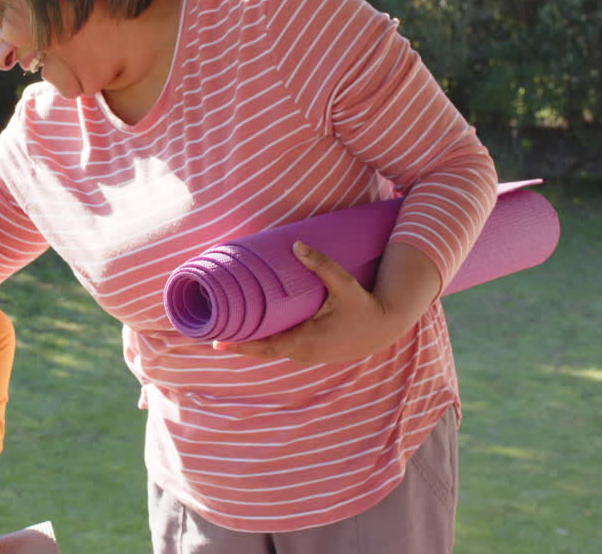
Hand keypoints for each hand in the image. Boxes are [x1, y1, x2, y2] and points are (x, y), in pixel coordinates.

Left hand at [214, 241, 424, 363]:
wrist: (386, 326)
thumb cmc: (365, 305)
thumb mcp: (344, 284)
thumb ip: (321, 265)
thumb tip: (296, 245)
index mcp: (306, 340)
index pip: (266, 346)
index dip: (241, 345)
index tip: (218, 343)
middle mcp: (305, 353)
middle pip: (265, 350)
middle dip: (241, 344)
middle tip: (215, 336)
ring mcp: (310, 356)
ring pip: (275, 351)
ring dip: (255, 344)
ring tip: (230, 332)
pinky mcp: (315, 353)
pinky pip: (286, 349)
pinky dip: (270, 343)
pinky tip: (258, 334)